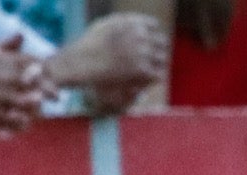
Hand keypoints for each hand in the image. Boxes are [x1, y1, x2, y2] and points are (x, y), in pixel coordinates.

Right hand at [0, 35, 50, 130]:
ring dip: (36, 108)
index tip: (51, 75)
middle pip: (34, 82)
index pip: (31, 60)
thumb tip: (21, 36)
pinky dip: (19, 123)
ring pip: (26, 102)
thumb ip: (4, 46)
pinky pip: (11, 120)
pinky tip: (24, 124)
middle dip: (48, 89)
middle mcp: (1, 73)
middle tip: (57, 97)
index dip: (45, 69)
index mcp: (1, 58)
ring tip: (42, 112)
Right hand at [52, 14, 167, 109]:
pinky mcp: (141, 69)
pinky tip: (145, 81)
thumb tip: (136, 24)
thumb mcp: (107, 23)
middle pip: (162, 43)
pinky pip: (157, 74)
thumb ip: (123, 23)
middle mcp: (140, 35)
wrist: (83, 61)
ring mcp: (142, 52)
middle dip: (157, 51)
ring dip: (157, 65)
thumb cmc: (90, 43)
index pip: (154, 27)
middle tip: (152, 60)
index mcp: (133, 22)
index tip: (148, 45)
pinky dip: (153, 78)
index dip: (152, 37)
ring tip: (149, 72)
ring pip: (162, 59)